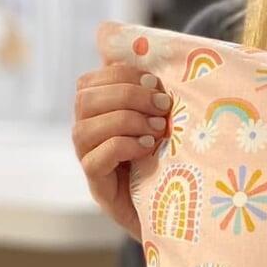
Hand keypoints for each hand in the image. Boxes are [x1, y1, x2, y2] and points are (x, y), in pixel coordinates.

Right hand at [72, 48, 172, 239]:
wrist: (182, 215)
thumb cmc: (179, 161)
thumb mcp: (171, 120)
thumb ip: (158, 91)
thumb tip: (153, 51)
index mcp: (102, 113)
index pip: (91, 81)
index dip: (120, 75)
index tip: (156, 84)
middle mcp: (90, 135)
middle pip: (83, 99)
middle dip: (126, 96)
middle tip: (162, 108)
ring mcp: (91, 162)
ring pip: (83, 128)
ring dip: (124, 121)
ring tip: (157, 130)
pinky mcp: (99, 188)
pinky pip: (93, 160)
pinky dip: (121, 146)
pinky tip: (147, 148)